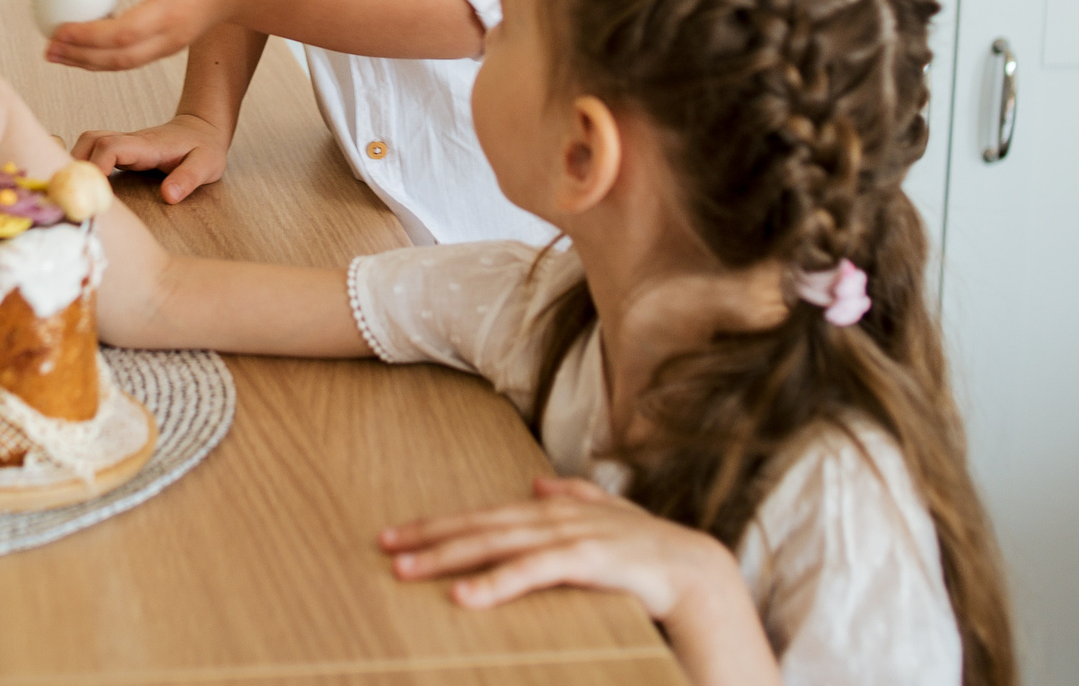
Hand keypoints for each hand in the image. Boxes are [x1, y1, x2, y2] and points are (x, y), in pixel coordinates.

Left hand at [43, 0, 244, 71]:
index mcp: (170, 13)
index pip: (122, 33)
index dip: (87, 35)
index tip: (57, 29)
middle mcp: (170, 38)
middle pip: (118, 59)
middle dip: (79, 57)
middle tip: (47, 49)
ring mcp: (170, 48)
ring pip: (123, 65)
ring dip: (87, 62)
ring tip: (56, 54)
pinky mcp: (168, 49)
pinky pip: (131, 59)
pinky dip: (103, 58)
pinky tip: (81, 47)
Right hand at [71, 114, 231, 203]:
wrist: (203, 128)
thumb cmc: (204, 147)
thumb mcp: (206, 164)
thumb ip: (188, 179)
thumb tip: (168, 196)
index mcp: (147, 145)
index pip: (111, 147)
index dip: (96, 165)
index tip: (92, 188)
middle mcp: (130, 141)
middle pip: (91, 140)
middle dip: (76, 162)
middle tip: (75, 191)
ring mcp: (124, 143)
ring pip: (88, 142)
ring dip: (76, 161)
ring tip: (76, 188)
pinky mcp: (122, 150)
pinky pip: (94, 150)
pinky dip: (83, 162)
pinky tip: (84, 181)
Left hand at [384, 481, 777, 684]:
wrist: (696, 572)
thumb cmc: (647, 549)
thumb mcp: (606, 518)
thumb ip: (575, 495)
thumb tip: (540, 481)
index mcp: (551, 511)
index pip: (481, 517)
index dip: (437, 525)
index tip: (394, 535)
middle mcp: (552, 517)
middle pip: (478, 527)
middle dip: (428, 537)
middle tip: (382, 547)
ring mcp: (568, 536)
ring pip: (495, 545)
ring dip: (448, 557)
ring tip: (406, 571)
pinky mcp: (587, 561)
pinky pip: (532, 573)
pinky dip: (497, 583)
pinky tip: (464, 597)